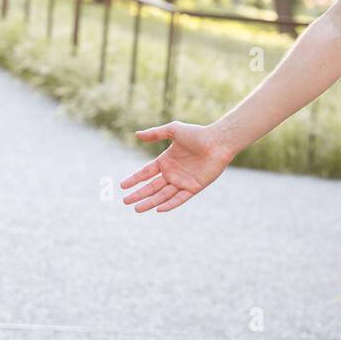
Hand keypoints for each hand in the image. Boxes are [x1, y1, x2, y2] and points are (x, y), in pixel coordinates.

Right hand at [119, 121, 236, 213]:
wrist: (218, 142)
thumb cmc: (197, 134)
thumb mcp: (173, 130)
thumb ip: (155, 133)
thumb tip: (137, 134)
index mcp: (166, 161)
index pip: (146, 172)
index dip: (135, 179)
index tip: (122, 185)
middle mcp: (173, 173)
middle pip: (152, 187)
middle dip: (139, 194)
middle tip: (125, 201)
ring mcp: (182, 181)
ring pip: (163, 195)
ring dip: (150, 202)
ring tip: (137, 208)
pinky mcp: (193, 188)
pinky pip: (179, 199)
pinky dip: (170, 204)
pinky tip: (158, 209)